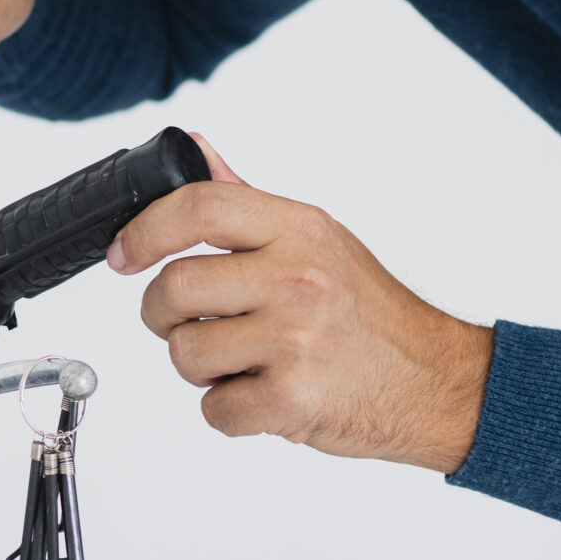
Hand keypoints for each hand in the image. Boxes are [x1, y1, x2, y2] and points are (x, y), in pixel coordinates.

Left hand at [110, 138, 492, 472]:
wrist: (437, 383)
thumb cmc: (371, 314)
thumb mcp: (318, 241)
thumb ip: (247, 200)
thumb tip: (194, 147)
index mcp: (299, 230)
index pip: (199, 206)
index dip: (145, 230)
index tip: (123, 253)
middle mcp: (297, 278)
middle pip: (174, 289)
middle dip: (164, 316)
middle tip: (190, 325)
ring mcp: (294, 339)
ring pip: (184, 353)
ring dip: (200, 368)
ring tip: (245, 361)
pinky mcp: (293, 398)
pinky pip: (214, 409)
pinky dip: (230, 412)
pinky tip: (265, 395)